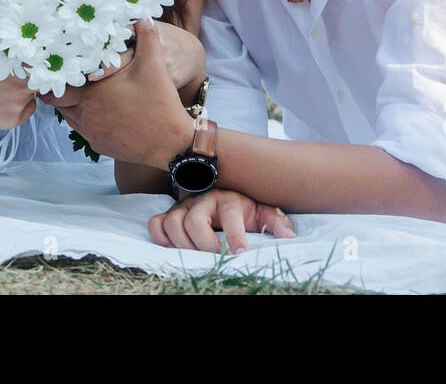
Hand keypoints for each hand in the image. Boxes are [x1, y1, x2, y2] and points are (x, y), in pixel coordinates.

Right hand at [0, 52, 35, 132]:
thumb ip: (9, 46)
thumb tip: (27, 38)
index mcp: (19, 64)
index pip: (42, 62)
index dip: (38, 61)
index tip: (34, 60)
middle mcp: (23, 84)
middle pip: (40, 78)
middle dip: (33, 76)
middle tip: (18, 75)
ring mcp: (19, 104)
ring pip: (33, 94)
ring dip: (26, 90)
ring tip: (5, 88)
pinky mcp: (14, 120)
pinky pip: (28, 109)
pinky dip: (22, 105)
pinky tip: (3, 100)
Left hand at [39, 17, 194, 167]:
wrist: (171, 143)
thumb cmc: (160, 102)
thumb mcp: (155, 64)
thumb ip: (146, 38)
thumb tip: (144, 17)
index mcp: (91, 94)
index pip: (55, 89)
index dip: (54, 79)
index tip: (56, 71)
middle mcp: (85, 116)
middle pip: (59, 104)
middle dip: (63, 92)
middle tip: (70, 80)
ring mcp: (92, 134)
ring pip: (71, 118)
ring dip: (75, 106)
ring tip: (88, 94)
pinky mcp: (101, 146)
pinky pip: (85, 132)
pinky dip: (88, 121)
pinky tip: (104, 112)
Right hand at [148, 188, 294, 252]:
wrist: (224, 188)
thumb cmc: (244, 206)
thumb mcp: (262, 210)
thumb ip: (275, 221)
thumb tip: (289, 236)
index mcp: (228, 198)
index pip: (229, 214)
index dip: (235, 235)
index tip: (241, 254)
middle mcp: (203, 200)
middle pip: (194, 221)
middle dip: (204, 244)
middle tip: (214, 257)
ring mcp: (184, 206)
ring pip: (172, 222)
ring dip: (182, 243)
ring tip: (196, 256)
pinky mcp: (170, 213)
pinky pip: (156, 224)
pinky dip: (161, 237)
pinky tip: (174, 247)